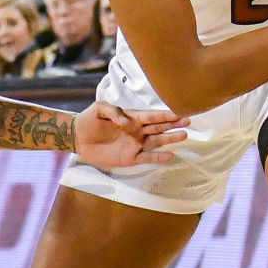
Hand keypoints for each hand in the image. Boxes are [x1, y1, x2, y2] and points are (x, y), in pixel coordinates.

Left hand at [73, 101, 188, 168]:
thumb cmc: (89, 120)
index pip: (152, 116)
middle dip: (173, 124)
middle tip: (188, 121)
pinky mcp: (130, 158)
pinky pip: (147, 158)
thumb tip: (126, 121)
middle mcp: (137, 131)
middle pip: (158, 127)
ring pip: (156, 141)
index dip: (165, 115)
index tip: (179, 112)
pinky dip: (159, 157)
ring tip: (184, 135)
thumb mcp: (99, 108)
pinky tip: (170, 156)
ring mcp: (135, 144)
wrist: (78, 138)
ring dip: (170, 139)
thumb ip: (113, 111)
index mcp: (132, 117)